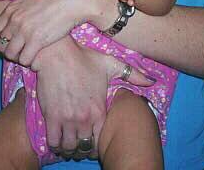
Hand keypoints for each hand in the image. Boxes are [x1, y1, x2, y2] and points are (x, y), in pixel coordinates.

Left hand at [0, 0, 100, 65]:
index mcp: (11, 8)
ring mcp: (25, 31)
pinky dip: (28, 61)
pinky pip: (25, 59)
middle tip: (17, 51)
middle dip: (7, 50)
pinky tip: (35, 57)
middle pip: (1, 45)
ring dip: (17, 57)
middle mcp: (15, 21)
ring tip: (26, 54)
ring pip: (11, 54)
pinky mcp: (38, 40)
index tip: (6, 44)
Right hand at [31, 37, 153, 158]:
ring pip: (68, 148)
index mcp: (99, 109)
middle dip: (82, 149)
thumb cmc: (84, 57)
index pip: (100, 142)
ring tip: (68, 142)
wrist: (58, 53)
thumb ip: (132, 74)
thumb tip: (152, 81)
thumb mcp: (110, 63)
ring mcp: (67, 119)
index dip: (96, 146)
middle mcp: (84, 118)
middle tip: (79, 144)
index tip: (93, 143)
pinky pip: (53, 141)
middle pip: (84, 148)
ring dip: (68, 148)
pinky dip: (55, 143)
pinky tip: (57, 137)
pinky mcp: (51, 117)